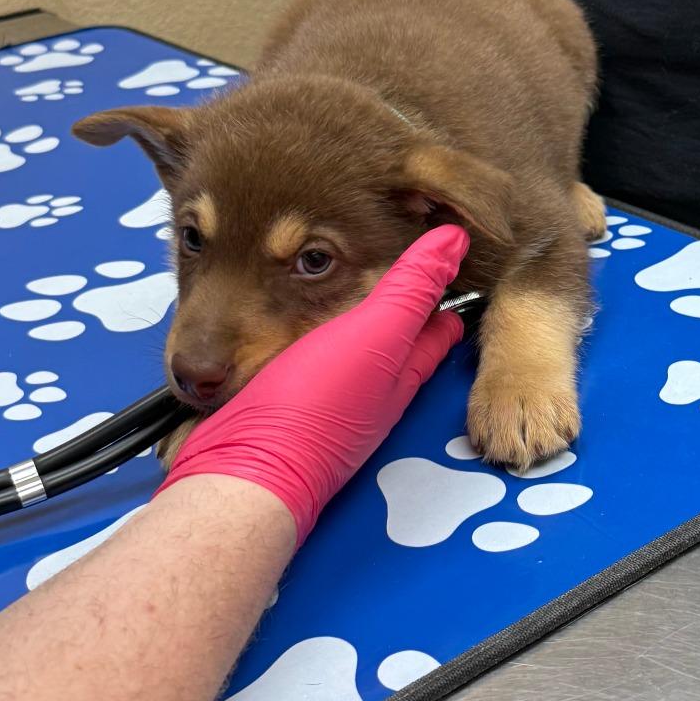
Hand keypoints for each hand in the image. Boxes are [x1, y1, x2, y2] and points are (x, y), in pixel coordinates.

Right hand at [156, 225, 469, 543]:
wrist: (244, 462)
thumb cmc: (316, 403)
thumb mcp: (374, 334)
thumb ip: (411, 288)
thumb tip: (456, 238)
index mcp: (400, 370)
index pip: (437, 325)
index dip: (446, 289)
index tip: (449, 253)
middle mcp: (369, 386)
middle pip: (395, 336)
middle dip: (401, 301)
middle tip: (396, 253)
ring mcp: (325, 394)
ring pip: (347, 345)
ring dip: (349, 313)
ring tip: (340, 273)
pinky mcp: (283, 395)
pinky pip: (304, 352)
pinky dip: (306, 328)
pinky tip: (291, 317)